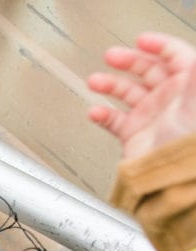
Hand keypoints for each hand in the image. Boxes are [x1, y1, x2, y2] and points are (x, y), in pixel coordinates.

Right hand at [88, 32, 195, 158]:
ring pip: (127, 92)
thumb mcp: (193, 104)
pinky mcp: (133, 135)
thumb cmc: (187, 147)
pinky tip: (94, 112)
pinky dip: (102, 114)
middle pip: (147, 70)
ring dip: (109, 84)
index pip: (175, 57)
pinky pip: (113, 119)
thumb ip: (193, 78)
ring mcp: (150, 117)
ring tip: (94, 81)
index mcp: (186, 88)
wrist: (171, 181)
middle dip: (129, 61)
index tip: (141, 40)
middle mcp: (168, 100)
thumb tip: (193, 59)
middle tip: (111, 56)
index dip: (159, 45)